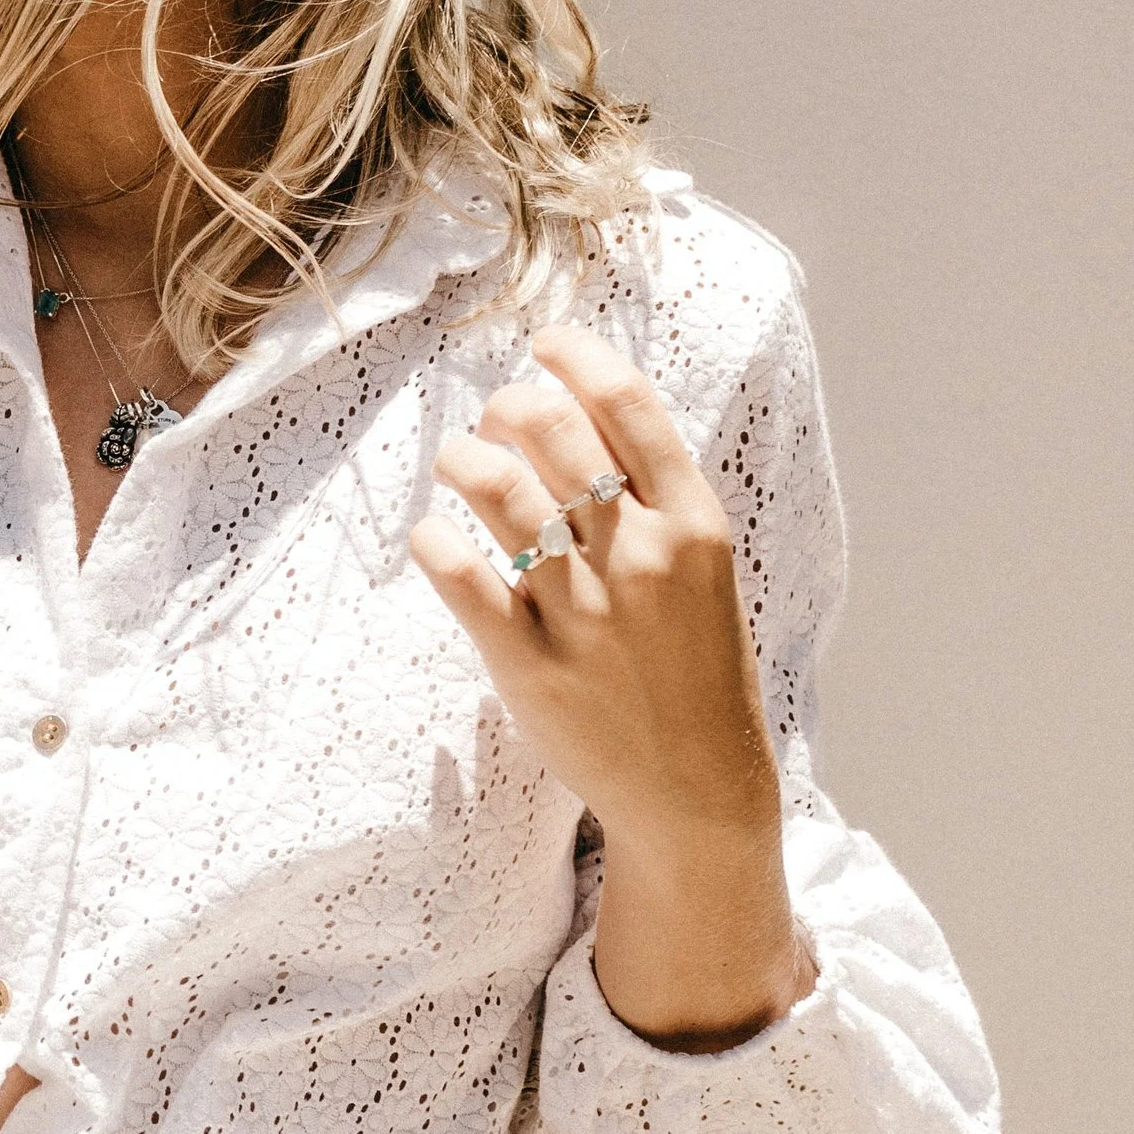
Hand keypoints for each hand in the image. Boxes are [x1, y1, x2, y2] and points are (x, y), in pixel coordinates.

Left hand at [409, 321, 812, 1048]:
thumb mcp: (702, 573)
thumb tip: (584, 416)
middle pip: (552, 431)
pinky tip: (432, 538)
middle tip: (494, 419)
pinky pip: (462, 577)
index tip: (543, 344)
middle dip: (508, 405)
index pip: (629, 405)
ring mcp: (585, 611)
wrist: (698, 789)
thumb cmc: (694, 671)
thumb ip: (654, 501)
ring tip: (457, 464)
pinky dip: (434, 542)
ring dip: (462, 458)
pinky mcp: (531, 666)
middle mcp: (640, 557)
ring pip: (498, 489)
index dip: (575, 356)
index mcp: (694, 525)